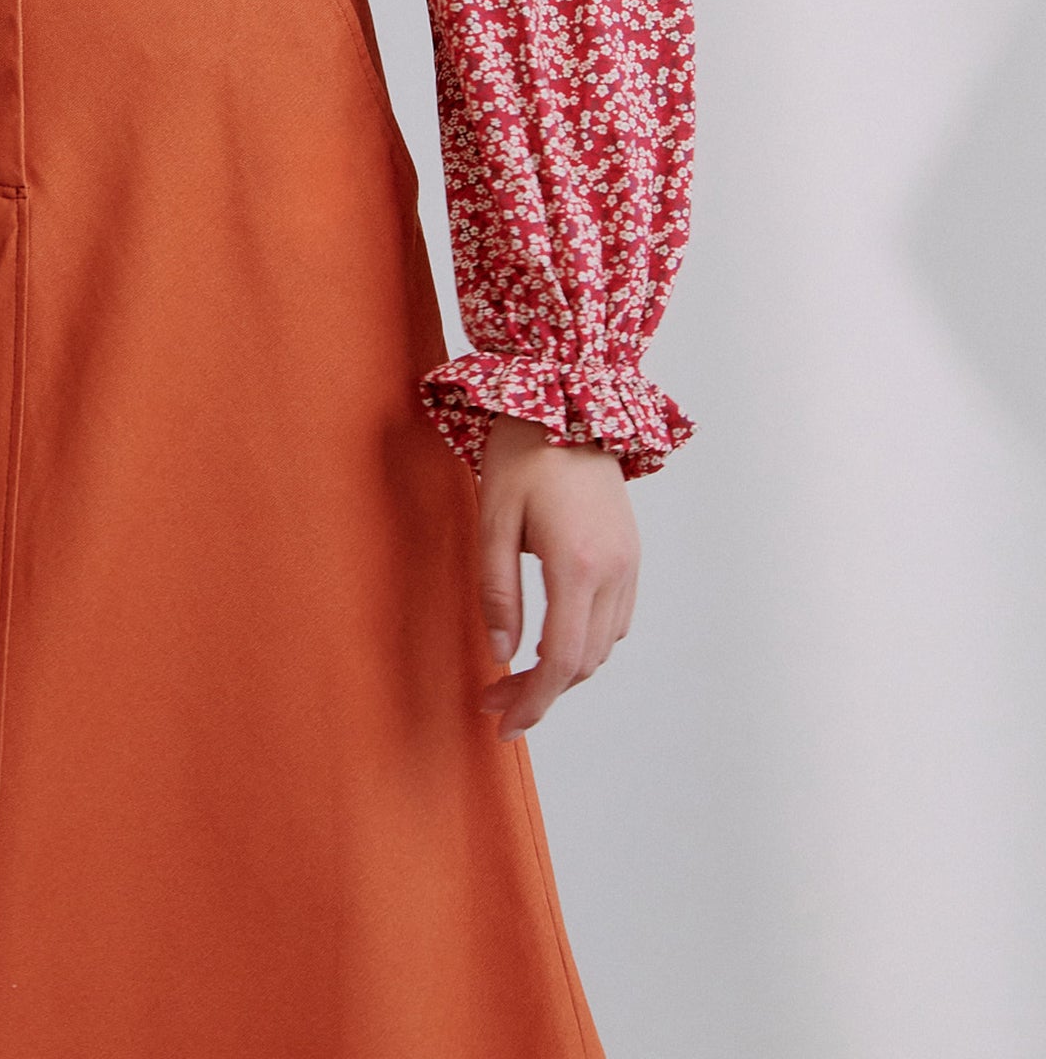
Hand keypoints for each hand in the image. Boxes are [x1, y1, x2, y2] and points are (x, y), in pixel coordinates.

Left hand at [476, 413, 638, 739]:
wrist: (568, 401)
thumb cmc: (522, 454)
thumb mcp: (493, 519)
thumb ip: (497, 590)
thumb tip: (502, 652)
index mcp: (577, 564)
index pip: (561, 660)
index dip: (533, 700)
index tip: (503, 723)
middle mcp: (614, 572)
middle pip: (585, 662)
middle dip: (540, 692)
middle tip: (495, 701)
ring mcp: (629, 563)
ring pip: (603, 646)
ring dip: (563, 670)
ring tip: (515, 675)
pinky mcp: (631, 554)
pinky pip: (615, 620)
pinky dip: (585, 642)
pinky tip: (551, 637)